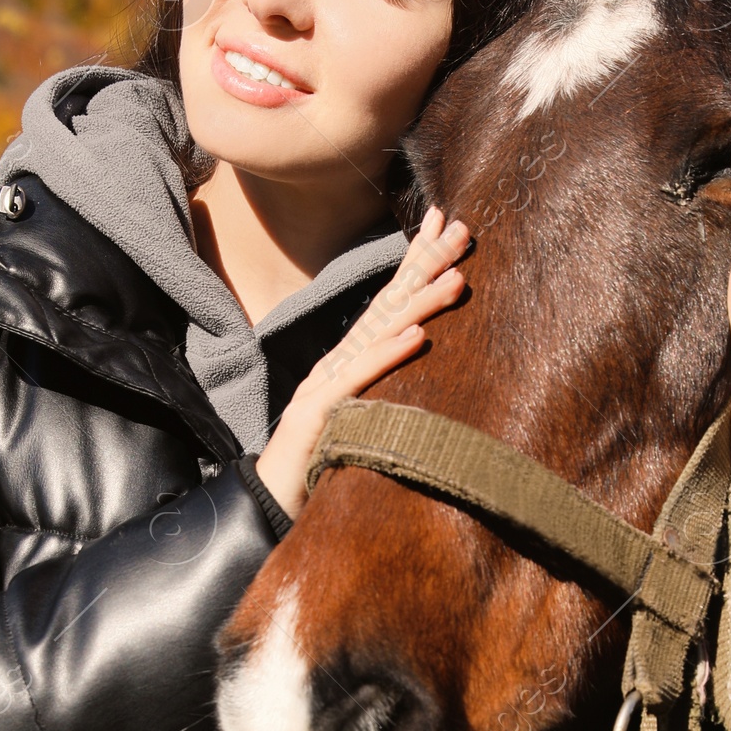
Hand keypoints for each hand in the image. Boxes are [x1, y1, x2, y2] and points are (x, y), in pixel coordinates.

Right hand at [254, 207, 469, 518]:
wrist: (268, 505)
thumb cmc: (320, 467)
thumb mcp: (361, 422)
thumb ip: (382, 392)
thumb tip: (421, 366)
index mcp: (349, 361)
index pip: (388, 301)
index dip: (416, 261)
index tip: (445, 225)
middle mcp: (337, 362)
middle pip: (387, 303)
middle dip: (425, 262)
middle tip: (461, 228)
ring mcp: (325, 384)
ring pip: (379, 334)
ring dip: (420, 303)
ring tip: (458, 278)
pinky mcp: (317, 414)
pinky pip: (358, 380)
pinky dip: (387, 355)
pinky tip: (417, 336)